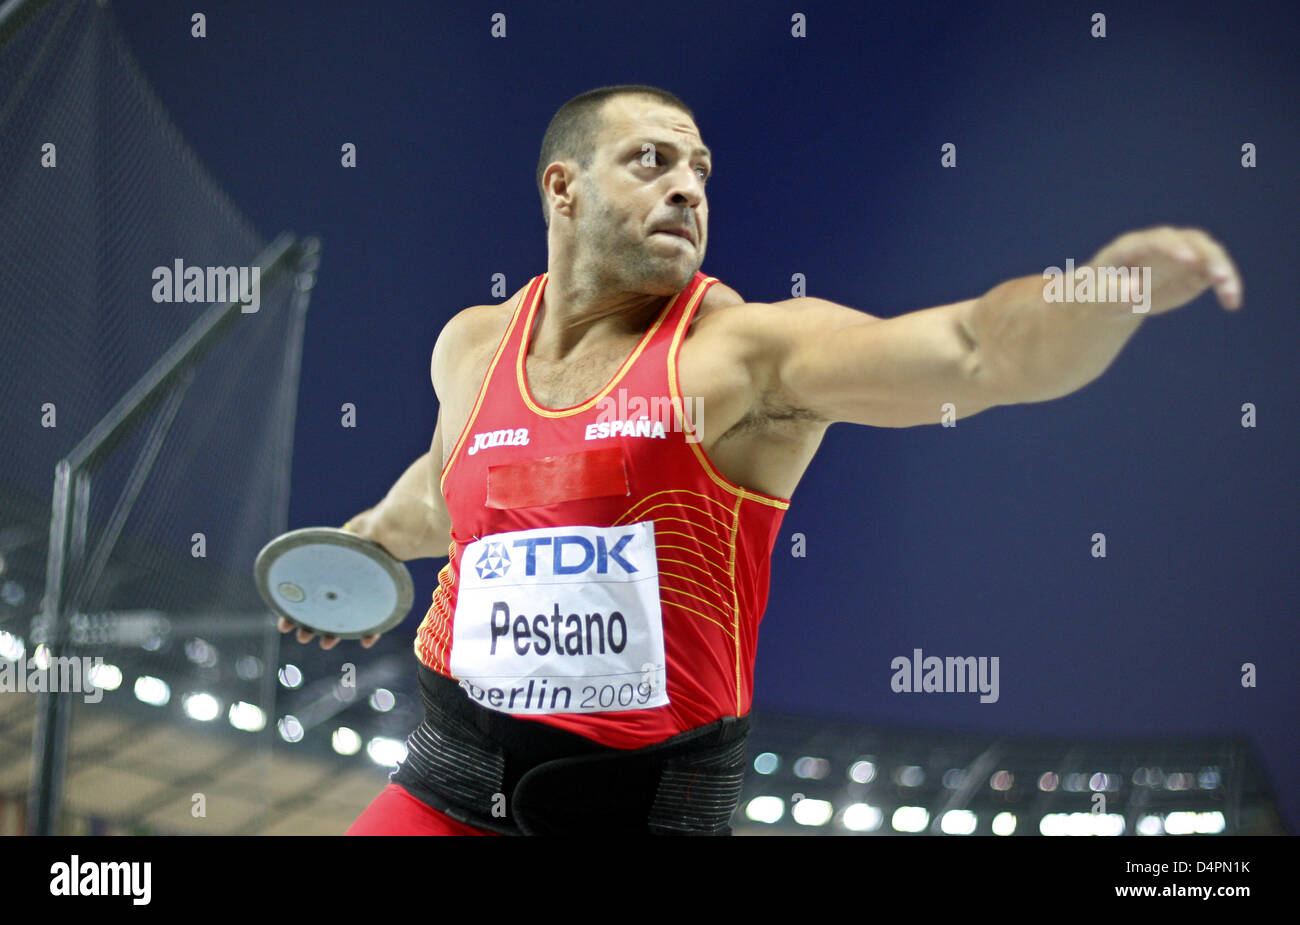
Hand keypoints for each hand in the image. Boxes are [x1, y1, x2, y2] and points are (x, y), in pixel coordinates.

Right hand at [274, 515, 381, 649]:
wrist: (387, 534)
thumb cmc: (358, 537)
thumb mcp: (331, 543)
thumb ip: (310, 555)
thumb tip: (287, 565)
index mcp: (327, 578)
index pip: (306, 600)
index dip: (293, 615)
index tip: (284, 626)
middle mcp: (342, 590)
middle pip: (322, 615)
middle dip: (310, 629)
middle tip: (303, 638)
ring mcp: (360, 597)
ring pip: (345, 622)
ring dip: (333, 636)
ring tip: (325, 644)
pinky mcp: (381, 602)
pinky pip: (375, 622)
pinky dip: (370, 633)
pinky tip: (366, 641)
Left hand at [1088, 226, 1241, 315]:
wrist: (1113, 296)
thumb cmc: (1100, 292)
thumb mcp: (1098, 295)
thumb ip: (1113, 291)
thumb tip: (1134, 289)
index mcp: (1132, 247)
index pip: (1154, 241)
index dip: (1172, 248)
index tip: (1189, 260)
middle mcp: (1161, 245)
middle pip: (1189, 241)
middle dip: (1206, 255)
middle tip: (1220, 276)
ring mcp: (1181, 254)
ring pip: (1208, 254)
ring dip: (1222, 270)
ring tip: (1230, 292)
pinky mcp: (1195, 270)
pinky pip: (1215, 273)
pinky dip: (1226, 285)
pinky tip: (1232, 303)